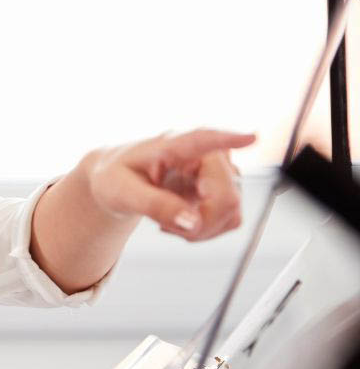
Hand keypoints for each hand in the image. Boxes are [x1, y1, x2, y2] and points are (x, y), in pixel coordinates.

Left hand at [83, 128, 254, 240]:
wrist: (116, 180)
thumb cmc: (115, 177)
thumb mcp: (122, 192)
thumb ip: (155, 205)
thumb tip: (192, 222)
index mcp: (174, 143)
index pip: (205, 139)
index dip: (229, 139)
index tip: (252, 137)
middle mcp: (205, 153)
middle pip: (227, 196)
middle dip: (200, 223)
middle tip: (165, 226)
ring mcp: (218, 172)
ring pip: (232, 212)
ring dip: (200, 229)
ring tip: (167, 220)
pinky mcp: (222, 190)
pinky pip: (230, 220)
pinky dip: (205, 230)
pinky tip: (181, 221)